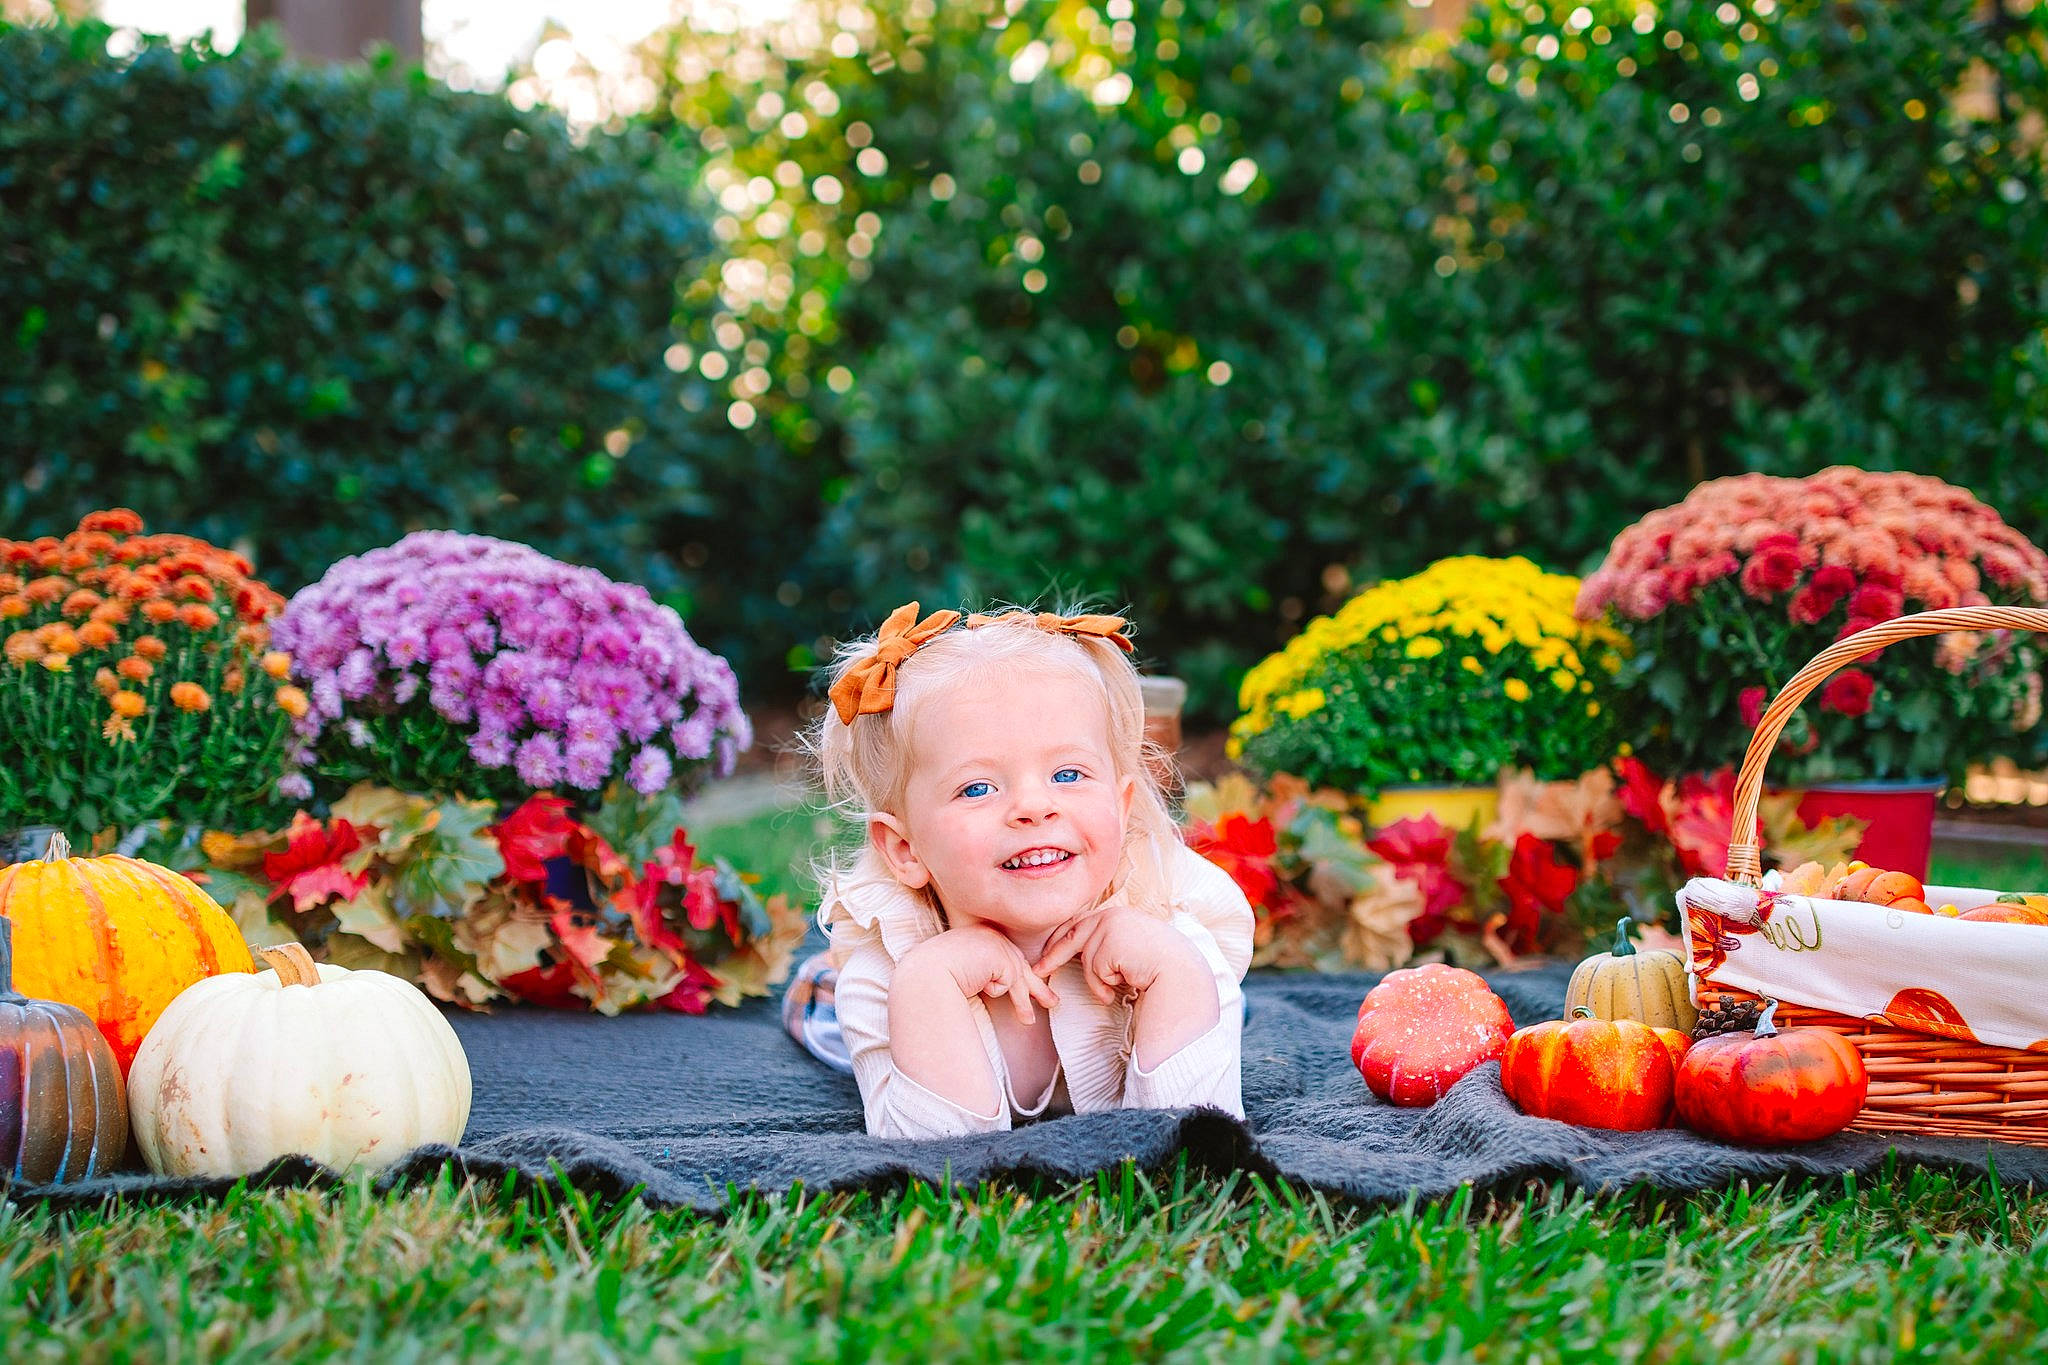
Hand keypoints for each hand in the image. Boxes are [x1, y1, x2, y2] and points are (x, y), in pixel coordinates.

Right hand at [904, 925, 1060, 1026]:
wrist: (925, 972)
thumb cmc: (934, 976)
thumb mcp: (963, 970)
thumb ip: (982, 972)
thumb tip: (999, 985)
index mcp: (980, 936)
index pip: (1007, 956)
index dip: (1022, 975)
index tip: (1033, 990)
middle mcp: (990, 935)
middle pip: (1020, 964)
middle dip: (1036, 986)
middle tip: (1052, 1002)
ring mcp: (997, 943)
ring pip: (1018, 977)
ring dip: (1025, 1002)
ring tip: (1028, 1021)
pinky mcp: (1001, 956)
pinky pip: (1008, 983)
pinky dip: (996, 991)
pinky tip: (984, 990)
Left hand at [1031, 906, 1191, 1006]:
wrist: (1180, 972)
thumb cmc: (1161, 966)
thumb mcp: (1131, 947)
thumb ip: (1110, 943)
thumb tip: (1082, 953)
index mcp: (1117, 914)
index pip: (1079, 923)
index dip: (1060, 938)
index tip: (1047, 953)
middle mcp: (1111, 915)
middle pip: (1071, 934)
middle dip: (1051, 955)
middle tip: (1037, 971)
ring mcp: (1110, 926)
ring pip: (1086, 959)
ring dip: (1098, 981)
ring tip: (1116, 989)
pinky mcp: (1110, 942)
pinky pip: (1094, 970)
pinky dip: (1105, 984)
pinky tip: (1126, 982)